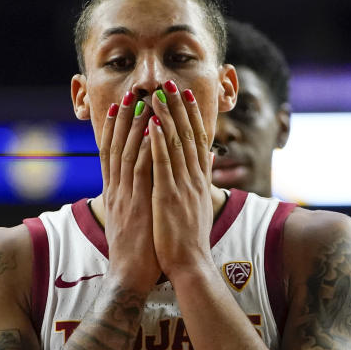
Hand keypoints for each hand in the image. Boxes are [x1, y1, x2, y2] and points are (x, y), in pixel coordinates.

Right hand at [99, 89, 160, 291]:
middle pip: (116, 147)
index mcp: (115, 193)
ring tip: (141, 103)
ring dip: (134, 128)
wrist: (129, 276)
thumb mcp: (131, 219)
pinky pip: (142, 172)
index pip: (110, 154)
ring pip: (127, 154)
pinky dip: (146, 151)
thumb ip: (134, 199)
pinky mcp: (137, 205)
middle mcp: (117, 191)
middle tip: (128, 94)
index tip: (118, 107)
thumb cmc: (135, 250)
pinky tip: (152, 133)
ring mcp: (126, 197)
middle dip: (122, 120)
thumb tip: (140, 186)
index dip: (113, 129)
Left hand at [148, 80, 215, 278]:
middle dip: (180, 108)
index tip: (187, 96)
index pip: (198, 141)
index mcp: (199, 182)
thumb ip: (191, 190)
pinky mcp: (168, 197)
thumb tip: (193, 177)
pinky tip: (150, 126)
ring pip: (175, 145)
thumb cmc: (188, 241)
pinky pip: (163, 166)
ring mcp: (182, 187)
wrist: (190, 265)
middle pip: (188, 136)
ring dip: (167, 118)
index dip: (193, 117)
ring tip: (159, 95)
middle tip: (172, 84)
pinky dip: (157, 144)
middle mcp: (194, 180)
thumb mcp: (194, 209)